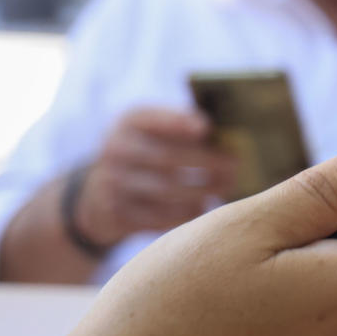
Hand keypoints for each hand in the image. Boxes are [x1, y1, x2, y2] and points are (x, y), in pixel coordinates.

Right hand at [73, 106, 241, 246]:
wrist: (102, 192)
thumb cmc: (149, 151)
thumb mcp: (157, 129)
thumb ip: (184, 125)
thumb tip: (222, 133)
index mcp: (128, 122)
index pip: (152, 118)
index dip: (178, 122)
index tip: (206, 128)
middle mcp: (114, 150)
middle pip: (165, 157)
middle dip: (205, 161)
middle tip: (234, 165)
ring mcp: (111, 183)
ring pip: (165, 190)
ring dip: (202, 190)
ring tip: (225, 187)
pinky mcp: (116, 214)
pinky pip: (157, 216)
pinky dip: (185, 213)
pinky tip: (203, 207)